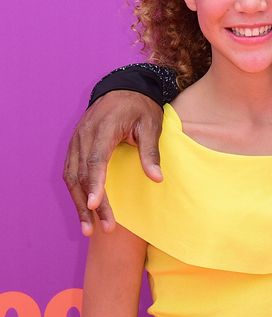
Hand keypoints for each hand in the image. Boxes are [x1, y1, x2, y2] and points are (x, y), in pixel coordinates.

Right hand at [64, 90, 163, 235]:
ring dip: (79, 204)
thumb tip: (157, 179)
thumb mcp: (151, 125)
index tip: (95, 206)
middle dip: (91, 204)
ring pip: (71, 177)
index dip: (95, 184)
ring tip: (89, 229)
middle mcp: (84, 136)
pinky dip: (76, 192)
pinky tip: (84, 210)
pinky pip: (70, 172)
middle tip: (104, 229)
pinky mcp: (75, 146)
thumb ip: (151, 152)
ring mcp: (76, 141)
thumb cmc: (141, 107)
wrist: (124, 88)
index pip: (95, 160)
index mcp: (103, 129)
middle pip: (82, 175)